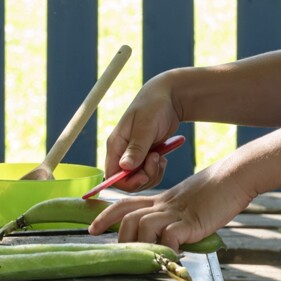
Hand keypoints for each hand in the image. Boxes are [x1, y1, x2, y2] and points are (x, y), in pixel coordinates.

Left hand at [86, 158, 250, 250]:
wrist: (234, 177)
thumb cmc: (215, 192)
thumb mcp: (187, 203)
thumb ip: (175, 219)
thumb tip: (171, 239)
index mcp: (160, 200)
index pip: (124, 204)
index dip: (105, 215)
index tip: (92, 228)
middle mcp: (163, 205)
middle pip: (129, 218)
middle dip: (122, 238)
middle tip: (126, 255)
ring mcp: (176, 213)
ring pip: (142, 226)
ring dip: (142, 245)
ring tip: (150, 260)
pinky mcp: (191, 222)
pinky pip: (169, 237)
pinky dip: (166, 250)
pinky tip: (172, 258)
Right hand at [99, 76, 183, 192]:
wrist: (169, 98)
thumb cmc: (154, 107)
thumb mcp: (146, 127)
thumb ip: (136, 148)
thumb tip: (125, 168)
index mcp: (115, 145)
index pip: (112, 174)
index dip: (127, 182)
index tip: (144, 175)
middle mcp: (122, 152)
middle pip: (127, 181)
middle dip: (144, 177)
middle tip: (156, 161)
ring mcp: (134, 155)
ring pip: (140, 179)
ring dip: (152, 173)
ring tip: (161, 157)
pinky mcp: (145, 156)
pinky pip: (149, 173)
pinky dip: (157, 170)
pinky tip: (163, 157)